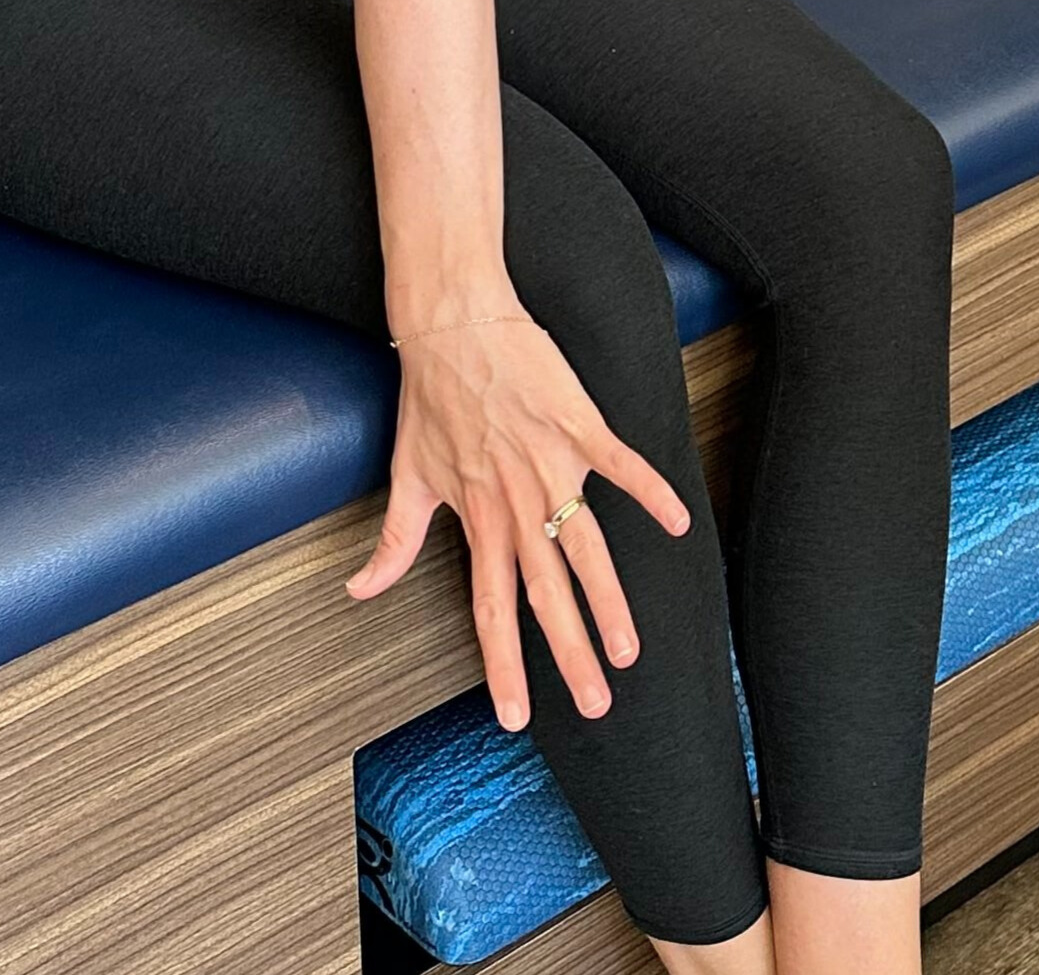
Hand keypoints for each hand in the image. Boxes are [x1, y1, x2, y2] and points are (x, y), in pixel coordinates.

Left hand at [344, 310, 693, 730]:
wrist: (451, 323)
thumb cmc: (429, 395)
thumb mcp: (406, 475)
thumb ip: (393, 542)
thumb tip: (359, 590)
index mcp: (477, 519)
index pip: (490, 609)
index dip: (503, 665)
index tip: (518, 717)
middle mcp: (515, 503)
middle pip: (546, 592)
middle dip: (571, 653)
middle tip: (597, 704)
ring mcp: (549, 464)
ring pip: (585, 545)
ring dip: (608, 599)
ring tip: (629, 647)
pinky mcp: (577, 424)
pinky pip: (618, 464)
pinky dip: (649, 491)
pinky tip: (679, 522)